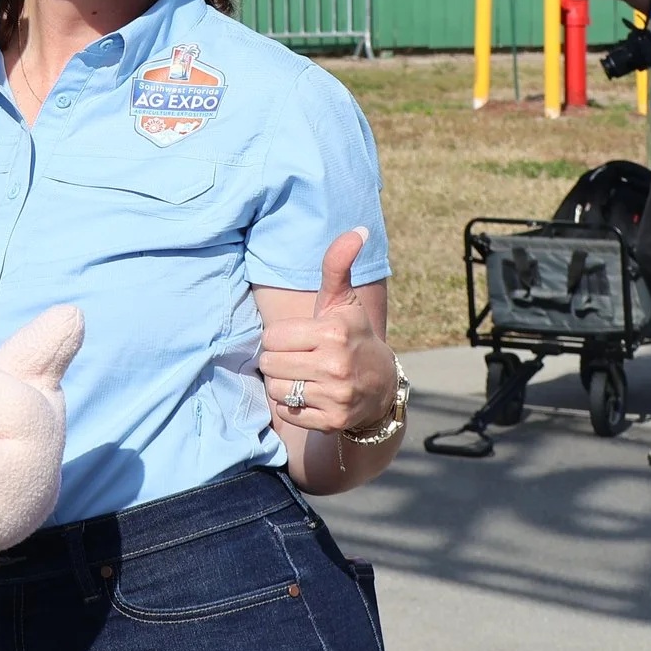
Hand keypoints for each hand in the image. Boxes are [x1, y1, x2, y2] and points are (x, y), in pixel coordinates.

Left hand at [259, 230, 395, 436]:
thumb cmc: (351, 335)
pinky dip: (291, 406)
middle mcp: (336, 365)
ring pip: (276, 388)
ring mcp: (336, 396)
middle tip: (301, 358)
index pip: (272, 337)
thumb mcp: (342, 300)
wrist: (381, 386)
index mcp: (334, 332)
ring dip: (283, 383)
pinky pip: (286, 412)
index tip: (301, 338)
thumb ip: (338, 264)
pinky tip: (311, 395)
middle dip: (279, 360)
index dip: (281, 338)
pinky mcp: (333, 420)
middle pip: (270, 363)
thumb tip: (358, 230)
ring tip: (305, 376)